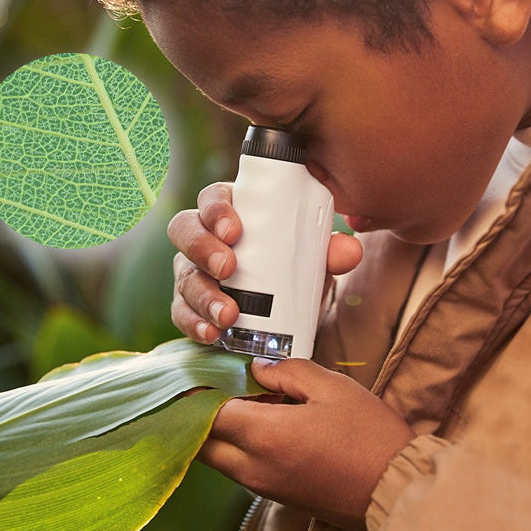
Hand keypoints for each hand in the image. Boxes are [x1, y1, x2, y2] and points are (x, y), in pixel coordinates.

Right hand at [167, 182, 362, 342]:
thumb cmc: (294, 267)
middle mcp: (205, 237)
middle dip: (203, 247)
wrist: (288, 310)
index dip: (216, 209)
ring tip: (228, 313)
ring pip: (183, 275)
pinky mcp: (188, 305)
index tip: (233, 229)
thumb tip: (350, 250)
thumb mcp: (314, 258)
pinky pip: (181, 312)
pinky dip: (194, 323)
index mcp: (233, 212)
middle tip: (228, 267)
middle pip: (185, 230)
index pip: (213, 198)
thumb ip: (331, 251)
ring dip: (203, 294)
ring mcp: (193, 271)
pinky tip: (211, 333)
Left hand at [199, 357, 415, 530]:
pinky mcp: (274, 494)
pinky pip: (238, 467)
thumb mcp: (332, 387)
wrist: (393, 487)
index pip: (208, 413)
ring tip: (243, 396)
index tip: (200, 368)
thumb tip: (257, 369)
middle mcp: (255, 467)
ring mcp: (262, 485)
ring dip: (218, 429)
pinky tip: (261, 419)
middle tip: (214, 381)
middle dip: (199, 412)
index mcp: (266, 436)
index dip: (199, 389)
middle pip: (202, 442)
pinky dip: (236, 443)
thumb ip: (289, 371)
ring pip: (217, 457)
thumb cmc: (368, 435)